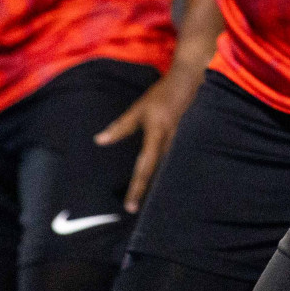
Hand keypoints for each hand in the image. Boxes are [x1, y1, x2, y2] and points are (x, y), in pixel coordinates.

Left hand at [94, 67, 203, 212]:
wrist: (189, 81)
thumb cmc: (162, 94)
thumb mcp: (139, 109)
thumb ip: (121, 127)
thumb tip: (99, 140)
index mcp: (157, 135)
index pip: (145, 167)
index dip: (137, 188)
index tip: (131, 206)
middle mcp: (171, 143)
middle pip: (159, 174)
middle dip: (149, 192)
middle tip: (138, 209)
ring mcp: (182, 142)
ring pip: (168, 169)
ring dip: (158, 185)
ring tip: (151, 201)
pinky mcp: (187, 141)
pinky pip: (176, 160)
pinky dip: (168, 172)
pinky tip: (165, 180)